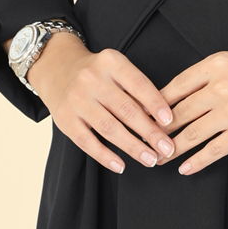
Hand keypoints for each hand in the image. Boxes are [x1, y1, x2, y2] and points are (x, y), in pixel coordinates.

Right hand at [27, 34, 177, 173]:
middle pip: (126, 109)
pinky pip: (87, 142)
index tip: (170, 121)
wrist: (57, 68)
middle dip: (150, 132)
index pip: (138, 84)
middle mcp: (92, 79)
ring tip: (150, 159)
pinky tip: (121, 166)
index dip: (155, 104)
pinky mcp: (65, 119)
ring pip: (109, 128)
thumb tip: (160, 119)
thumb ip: (135, 87)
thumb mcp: (115, 67)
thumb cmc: (97, 72)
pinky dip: (105, 156)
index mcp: (110, 62)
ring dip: (133, 147)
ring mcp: (77, 100)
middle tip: (167, 149)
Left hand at [154, 37, 227, 175]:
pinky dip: (195, 162)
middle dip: (155, 131)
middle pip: (175, 114)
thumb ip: (209, 74)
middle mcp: (217, 88)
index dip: (153, 106)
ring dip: (170, 149)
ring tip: (156, 158)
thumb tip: (184, 93)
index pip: (172, 88)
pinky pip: (212, 150)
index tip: (141, 116)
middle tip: (140, 142)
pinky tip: (184, 168)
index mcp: (213, 65)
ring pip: (189, 135)